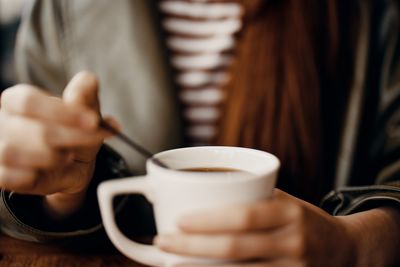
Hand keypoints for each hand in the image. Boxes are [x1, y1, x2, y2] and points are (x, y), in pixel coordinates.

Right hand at [0, 71, 115, 217]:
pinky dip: (35, 177)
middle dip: (70, 137)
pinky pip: (12, 178)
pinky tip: (46, 172)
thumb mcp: (86, 115)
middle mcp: (1, 123)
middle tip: (93, 138)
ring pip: (16, 154)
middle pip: (33, 130)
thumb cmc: (74, 135)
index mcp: (16, 100)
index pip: (28, 101)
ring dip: (52, 158)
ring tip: (66, 156)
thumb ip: (85, 96)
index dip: (62, 112)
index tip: (93, 120)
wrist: (70, 168)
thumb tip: (88, 81)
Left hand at [154, 189, 357, 266]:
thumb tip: (203, 192)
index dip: (210, 220)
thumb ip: (250, 198)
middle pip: (235, 249)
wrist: (344, 250)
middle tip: (164, 241)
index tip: (180, 219)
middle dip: (193, 247)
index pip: (244, 216)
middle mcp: (292, 243)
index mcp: (289, 213)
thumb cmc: (303, 220)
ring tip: (173, 262)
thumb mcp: (283, 200)